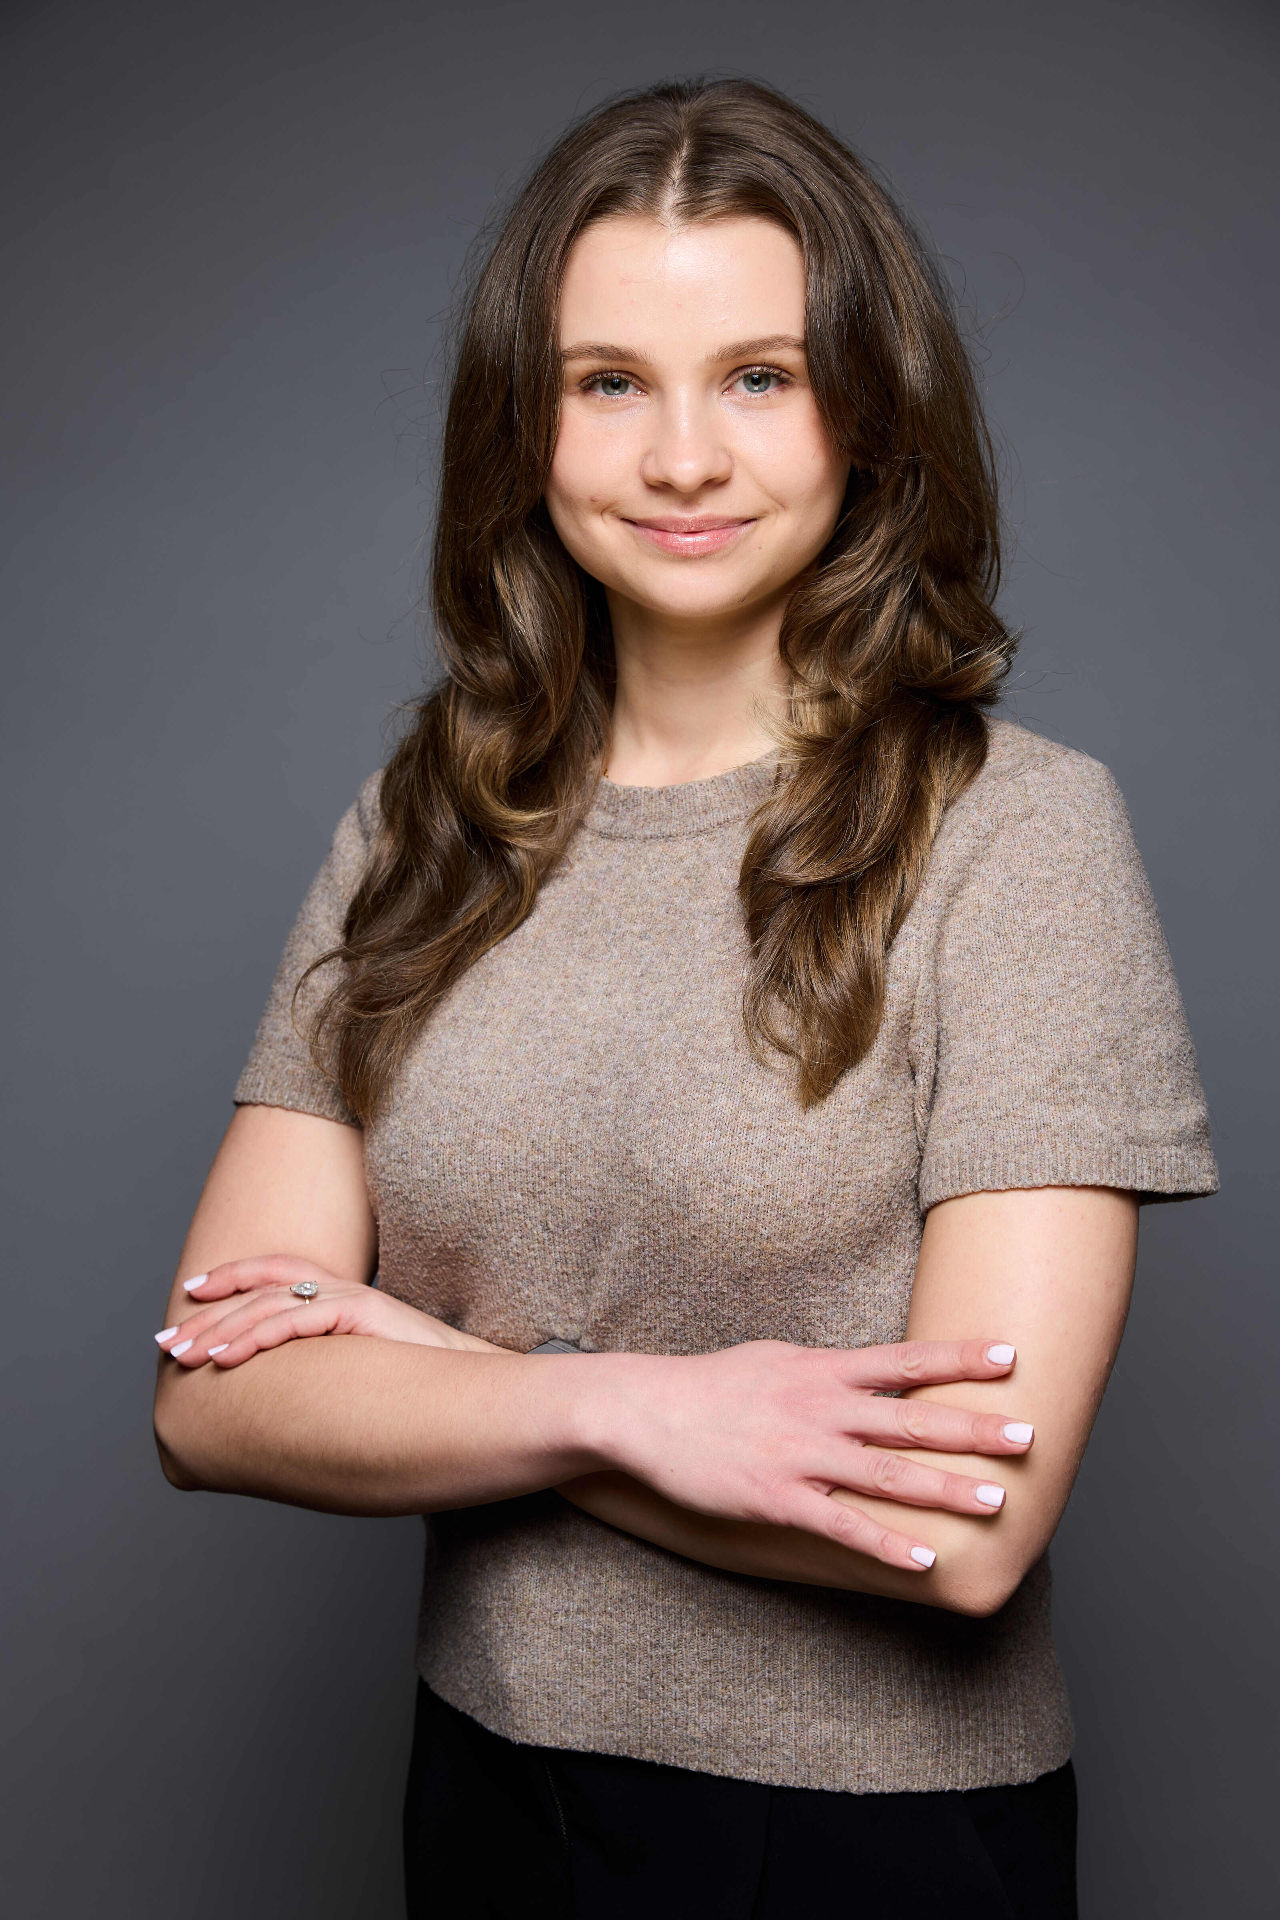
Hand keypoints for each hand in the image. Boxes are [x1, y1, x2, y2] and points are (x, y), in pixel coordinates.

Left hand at [155, 1257, 505, 1367]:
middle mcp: (346, 1292)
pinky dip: (259, 1335)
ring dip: (223, 1330)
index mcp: (345, 1298)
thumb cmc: (432, 1388)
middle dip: (210, 1316)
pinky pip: (300, 1318)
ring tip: (186, 1356)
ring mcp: (356, 1300)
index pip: (279, 1274)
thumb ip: (337, 1371)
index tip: (190, 1295)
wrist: (486, 1385)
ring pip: (272, 1303)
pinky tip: (228, 1358)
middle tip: (168, 1342)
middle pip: (263, 1289)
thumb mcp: (371, 1373)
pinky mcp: (367, 1313)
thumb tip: (299, 1401)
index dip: (232, 1280)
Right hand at [584, 1338, 1033, 1573]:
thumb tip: (874, 1370)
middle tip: (1027, 1436)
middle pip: (910, 1419)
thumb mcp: (777, 1358)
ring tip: (996, 1501)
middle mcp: (820, 1408)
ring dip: (945, 1489)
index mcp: (823, 1370)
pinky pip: (842, 1526)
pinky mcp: (777, 1498)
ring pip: (886, 1474)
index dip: (959, 1358)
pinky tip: (925, 1558)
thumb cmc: (714, 1385)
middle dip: (972, 1429)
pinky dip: (886, 1543)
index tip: (1011, 1356)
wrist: (647, 1411)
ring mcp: (800, 1455)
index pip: (905, 1360)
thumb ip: (829, 1370)